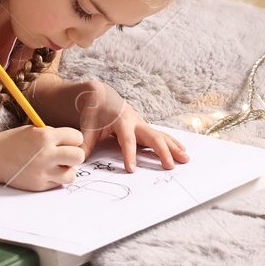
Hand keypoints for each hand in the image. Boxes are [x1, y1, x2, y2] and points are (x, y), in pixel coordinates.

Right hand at [0, 125, 84, 190]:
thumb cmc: (15, 142)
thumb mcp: (34, 131)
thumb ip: (54, 136)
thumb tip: (75, 144)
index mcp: (46, 136)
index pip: (77, 137)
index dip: (72, 139)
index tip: (66, 141)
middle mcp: (46, 154)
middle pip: (79, 156)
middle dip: (74, 154)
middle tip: (64, 154)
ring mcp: (43, 171)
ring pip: (72, 174)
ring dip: (67, 170)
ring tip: (56, 166)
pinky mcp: (40, 185)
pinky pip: (58, 183)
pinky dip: (55, 178)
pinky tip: (45, 172)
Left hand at [72, 81, 189, 171]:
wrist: (101, 96)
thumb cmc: (95, 112)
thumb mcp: (88, 127)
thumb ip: (84, 143)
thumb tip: (78, 158)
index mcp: (121, 121)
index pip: (127, 141)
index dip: (129, 155)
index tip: (131, 169)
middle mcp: (136, 122)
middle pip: (152, 137)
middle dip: (162, 152)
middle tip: (170, 167)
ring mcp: (143, 124)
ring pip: (161, 136)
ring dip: (174, 148)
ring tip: (186, 159)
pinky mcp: (145, 128)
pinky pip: (161, 135)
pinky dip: (172, 143)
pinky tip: (182, 151)